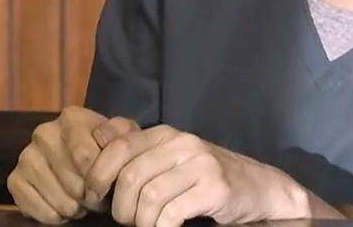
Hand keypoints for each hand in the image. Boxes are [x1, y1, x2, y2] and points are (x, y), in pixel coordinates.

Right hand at [8, 106, 138, 222]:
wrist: (84, 163)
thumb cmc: (106, 151)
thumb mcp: (123, 138)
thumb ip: (122, 135)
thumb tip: (110, 144)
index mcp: (71, 118)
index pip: (85, 158)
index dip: (101, 181)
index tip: (108, 188)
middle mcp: (44, 132)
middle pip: (73, 183)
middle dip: (90, 198)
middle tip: (96, 198)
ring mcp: (26, 156)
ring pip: (59, 200)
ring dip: (75, 208)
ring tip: (81, 201)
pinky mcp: (14, 179)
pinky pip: (37, 209)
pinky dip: (54, 216)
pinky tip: (63, 208)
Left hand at [84, 125, 318, 226]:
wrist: (258, 188)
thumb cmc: (205, 178)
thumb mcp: (170, 158)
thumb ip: (138, 150)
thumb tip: (97, 137)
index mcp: (165, 134)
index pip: (116, 147)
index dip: (97, 175)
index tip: (95, 198)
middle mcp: (182, 143)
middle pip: (129, 176)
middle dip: (120, 207)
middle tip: (125, 220)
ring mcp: (201, 164)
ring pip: (149, 197)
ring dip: (140, 221)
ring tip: (146, 226)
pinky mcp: (215, 188)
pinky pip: (172, 213)